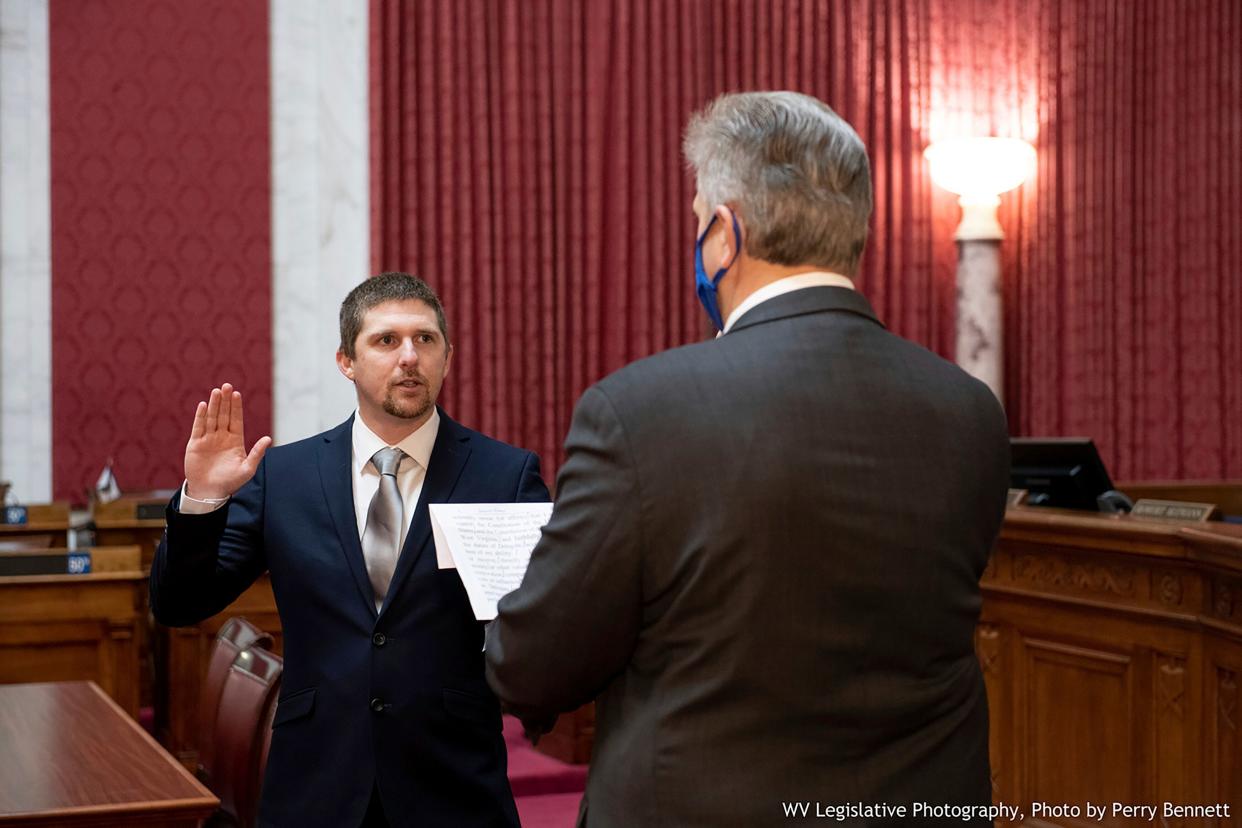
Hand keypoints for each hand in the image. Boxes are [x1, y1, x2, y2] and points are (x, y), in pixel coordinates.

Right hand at [184, 383, 271, 500]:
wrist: (210, 492)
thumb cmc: (230, 482)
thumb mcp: (247, 469)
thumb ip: (257, 453)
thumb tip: (269, 438)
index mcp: (235, 441)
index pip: (236, 419)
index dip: (236, 407)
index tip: (236, 393)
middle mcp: (221, 437)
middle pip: (224, 415)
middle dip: (225, 401)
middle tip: (226, 385)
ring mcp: (208, 439)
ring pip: (211, 418)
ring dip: (214, 405)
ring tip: (216, 391)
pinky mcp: (195, 444)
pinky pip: (198, 427)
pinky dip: (200, 417)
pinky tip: (203, 405)